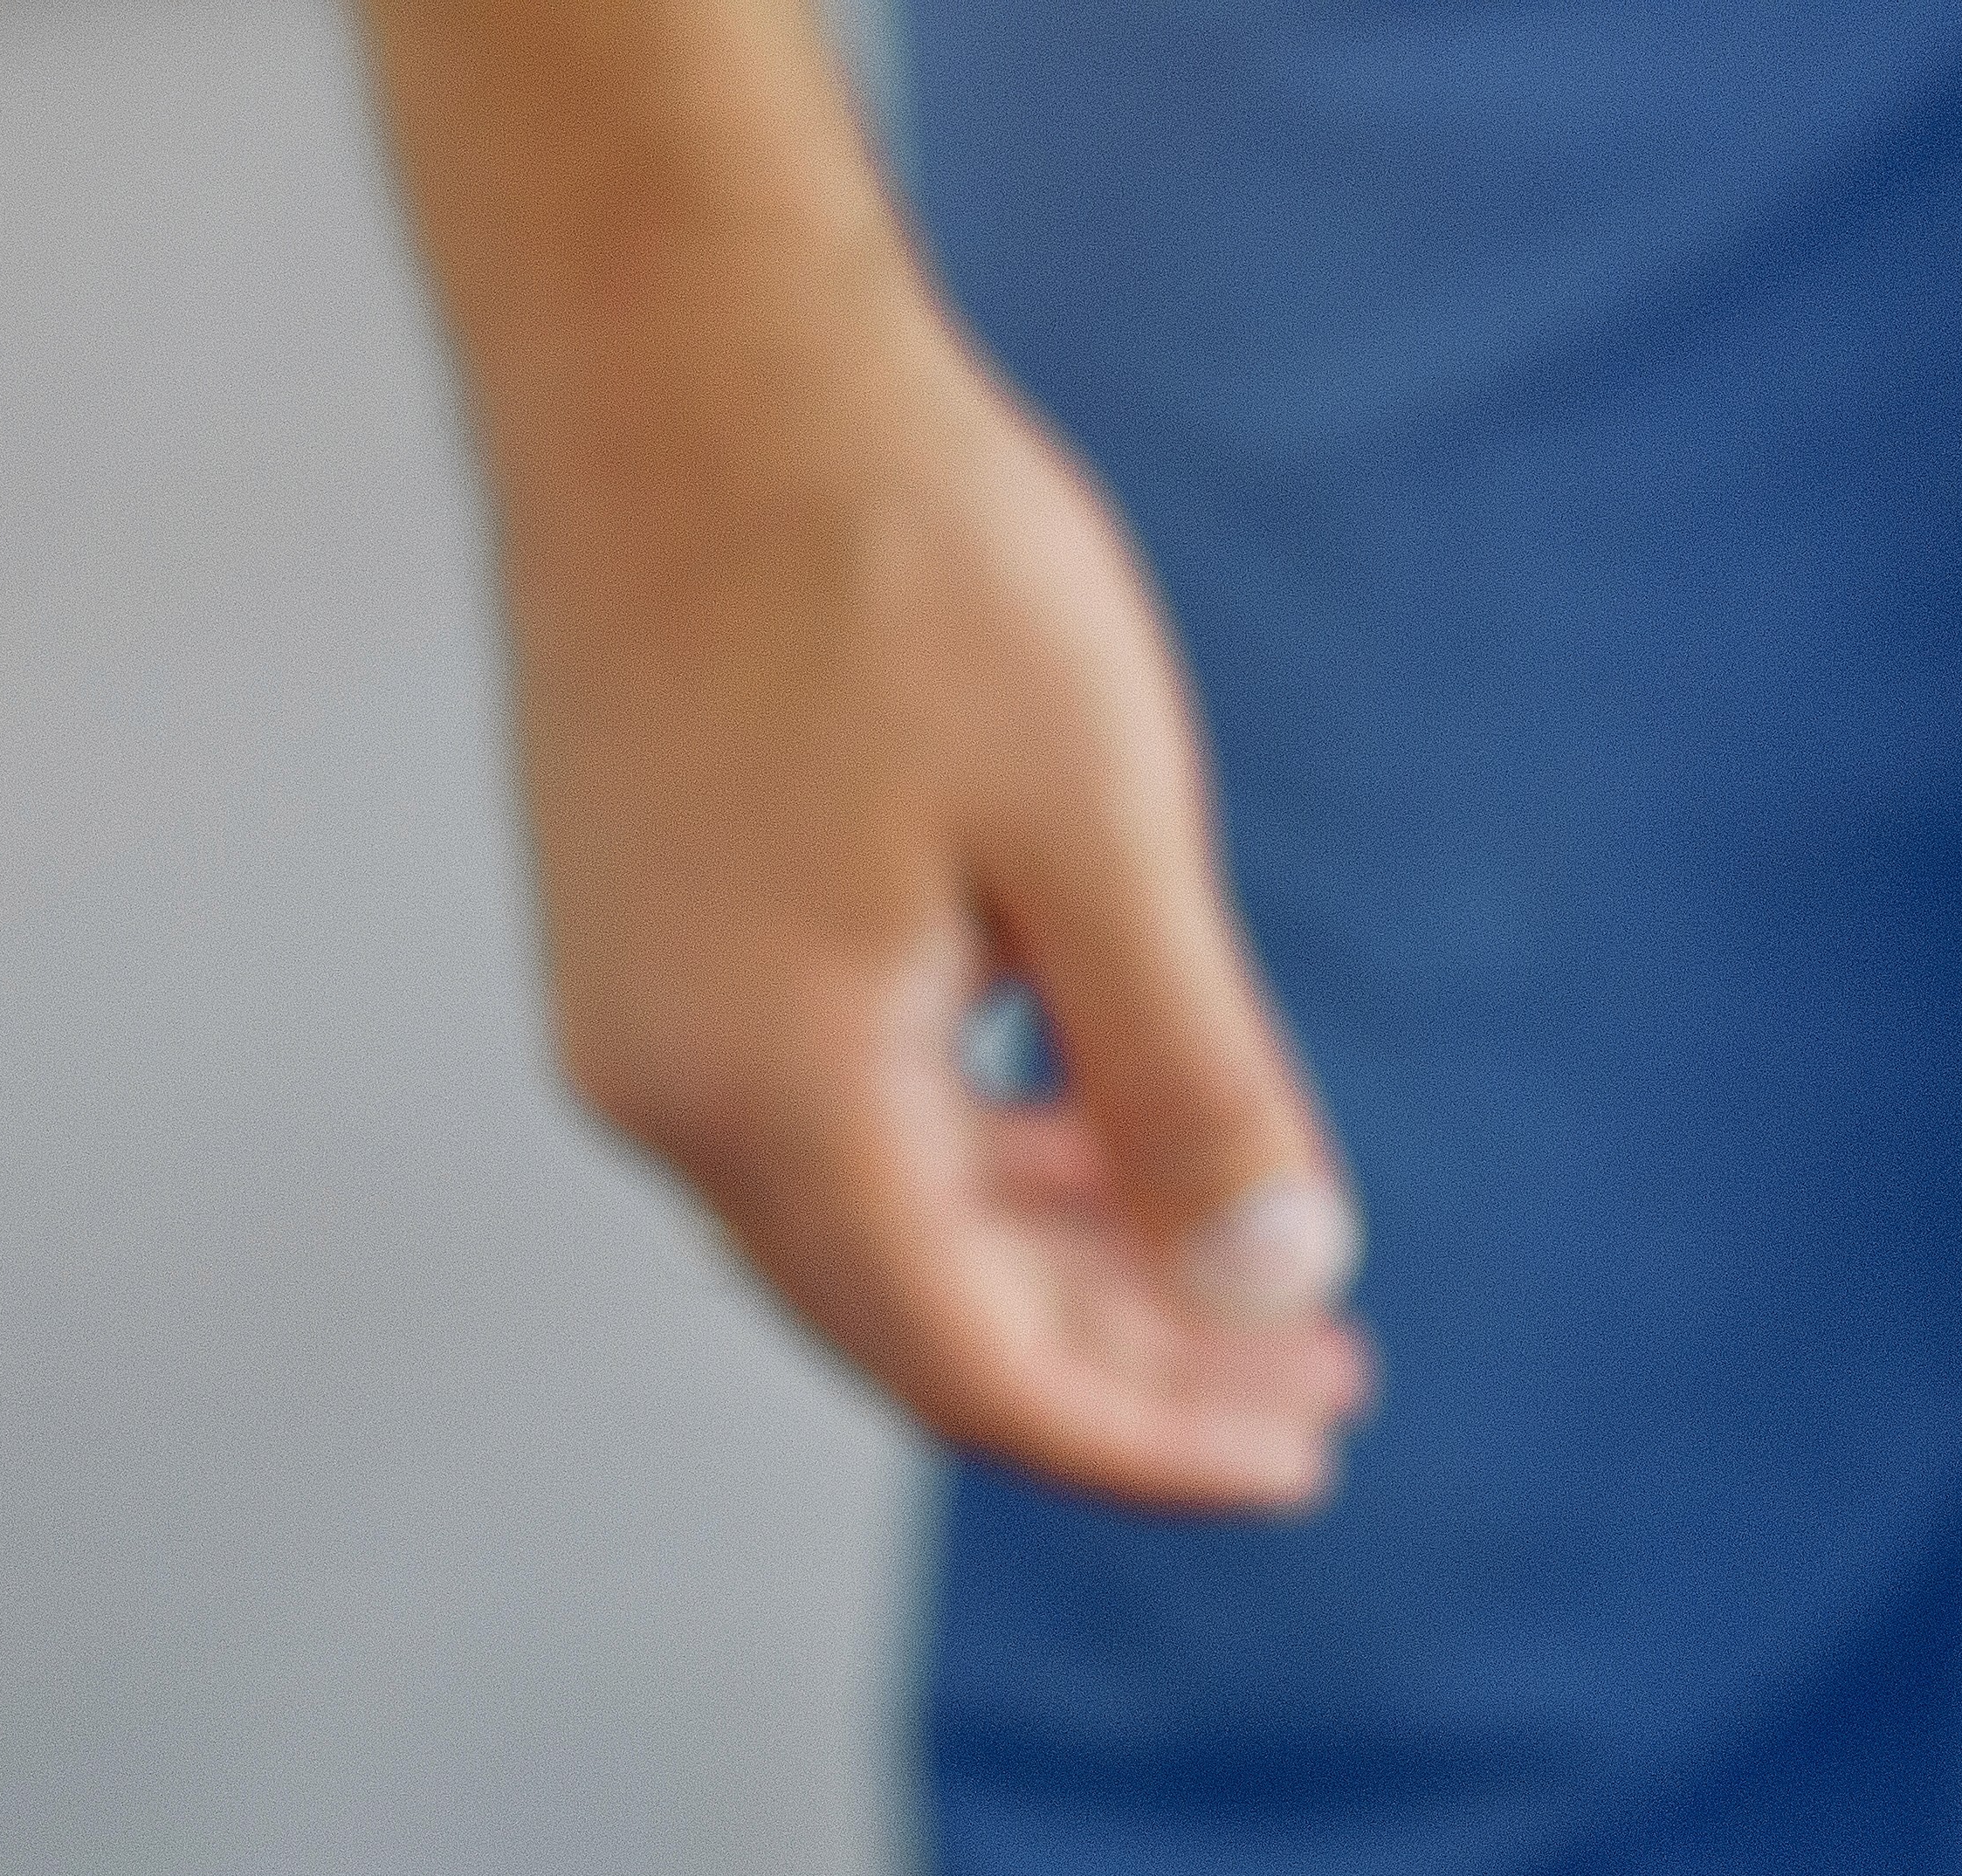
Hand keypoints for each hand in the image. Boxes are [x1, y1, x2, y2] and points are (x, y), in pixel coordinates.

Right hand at [471, 241, 1365, 1511]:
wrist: (672, 341)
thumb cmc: (895, 553)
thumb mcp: (1103, 833)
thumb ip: (1190, 1082)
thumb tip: (1284, 1283)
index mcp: (774, 1090)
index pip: (984, 1366)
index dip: (1157, 1436)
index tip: (1313, 1449)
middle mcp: (671, 1091)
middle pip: (926, 1325)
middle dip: (1136, 1368)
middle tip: (1322, 1381)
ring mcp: (639, 1020)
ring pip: (880, 1230)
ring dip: (1064, 1267)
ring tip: (1247, 1278)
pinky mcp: (649, 942)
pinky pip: (829, 1126)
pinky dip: (977, 1164)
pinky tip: (1098, 1142)